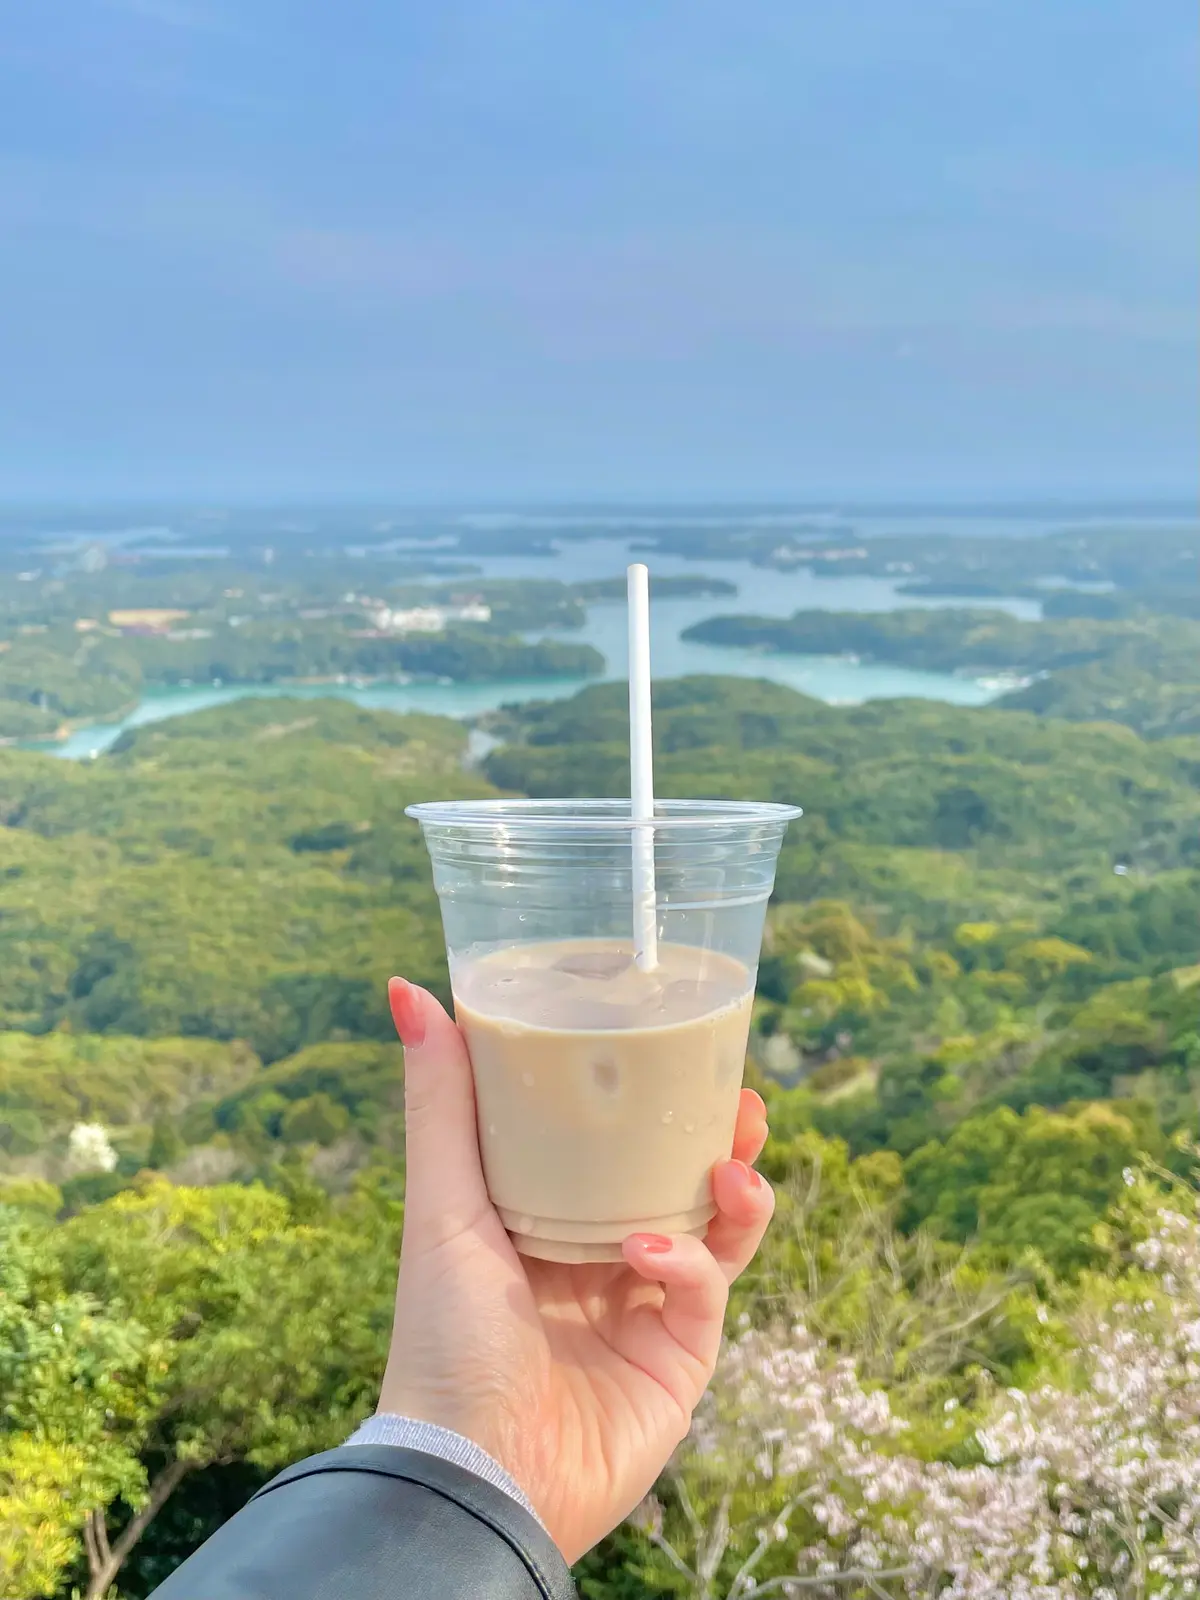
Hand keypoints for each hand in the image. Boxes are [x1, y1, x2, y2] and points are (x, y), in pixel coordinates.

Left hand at [378, 978, 774, 1563]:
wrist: (475, 1474)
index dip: (651, 1100)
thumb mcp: (443, 1203)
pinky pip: (706, 1291)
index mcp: (546, 1221)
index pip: (613, 1146)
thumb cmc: (445, 1338)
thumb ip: (441, 1101)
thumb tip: (405, 988)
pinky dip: (688, 1263)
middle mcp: (600, 1261)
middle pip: (680, 1182)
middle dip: (718, 1138)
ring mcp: (643, 1312)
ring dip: (735, 1192)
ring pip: (715, 1233)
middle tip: (742, 1097)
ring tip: (733, 1159)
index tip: (678, 1046)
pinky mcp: (679, 1361)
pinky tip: (649, 1254)